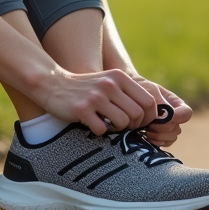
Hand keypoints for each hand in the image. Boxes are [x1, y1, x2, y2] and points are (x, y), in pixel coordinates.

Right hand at [40, 67, 157, 135]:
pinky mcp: (82, 109)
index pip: (149, 101)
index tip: (140, 123)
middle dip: (134, 126)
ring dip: (118, 129)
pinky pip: (103, 129)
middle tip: (123, 126)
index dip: (149, 117)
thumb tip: (154, 114)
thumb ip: (129, 93)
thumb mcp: (109, 82)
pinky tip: (93, 124)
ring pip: (123, 123)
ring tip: (108, 124)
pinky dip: (100, 131)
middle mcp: (109, 85)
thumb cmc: (87, 88)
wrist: (54, 84)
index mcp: (119, 77)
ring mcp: (96, 97)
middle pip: (138, 114)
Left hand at [132, 76, 191, 147]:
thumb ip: (158, 101)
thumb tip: (165, 116)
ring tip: (146, 130)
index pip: (186, 113)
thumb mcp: (150, 90)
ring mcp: (168, 128)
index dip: (179, 117)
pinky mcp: (160, 136)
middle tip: (150, 123)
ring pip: (172, 137)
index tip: (167, 116)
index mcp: (176, 104)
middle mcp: (175, 117)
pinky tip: (147, 136)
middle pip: (177, 128)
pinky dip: (157, 142)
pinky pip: (165, 144)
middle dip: (163, 127)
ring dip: (159, 135)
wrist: (129, 95)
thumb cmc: (141, 89)